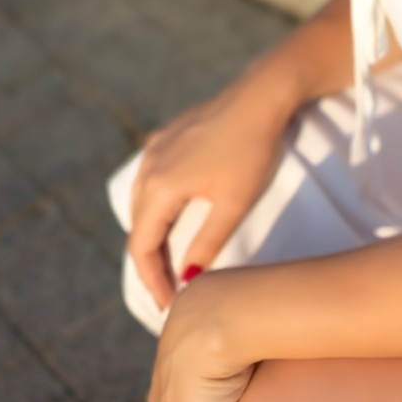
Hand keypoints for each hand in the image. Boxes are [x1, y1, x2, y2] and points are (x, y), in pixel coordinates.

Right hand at [130, 74, 291, 311]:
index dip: (151, 281)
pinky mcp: (168, 137)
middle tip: (171, 291)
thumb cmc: (252, 150)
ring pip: (143, 204)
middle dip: (152, 263)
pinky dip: (158, 208)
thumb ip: (207, 244)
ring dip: (154, 235)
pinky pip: (152, 181)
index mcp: (160, 186)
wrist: (263, 96)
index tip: (167, 305)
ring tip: (172, 262)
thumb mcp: (234, 204)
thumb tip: (188, 280)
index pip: (141, 247)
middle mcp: (149, 167)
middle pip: (138, 227)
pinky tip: (176, 217)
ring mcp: (155, 148)